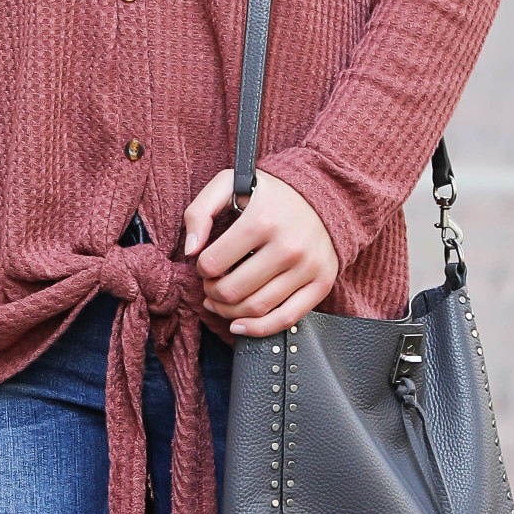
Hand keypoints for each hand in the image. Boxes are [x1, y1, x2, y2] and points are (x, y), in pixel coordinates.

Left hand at [182, 168, 340, 338]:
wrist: (321, 195)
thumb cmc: (268, 194)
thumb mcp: (228, 185)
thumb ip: (199, 211)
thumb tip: (191, 250)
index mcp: (262, 220)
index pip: (214, 263)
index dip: (201, 268)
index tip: (205, 264)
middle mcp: (289, 246)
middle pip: (233, 290)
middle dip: (212, 293)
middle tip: (211, 285)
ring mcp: (308, 267)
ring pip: (256, 308)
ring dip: (229, 312)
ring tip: (222, 301)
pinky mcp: (322, 283)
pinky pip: (287, 319)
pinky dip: (258, 329)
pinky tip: (239, 325)